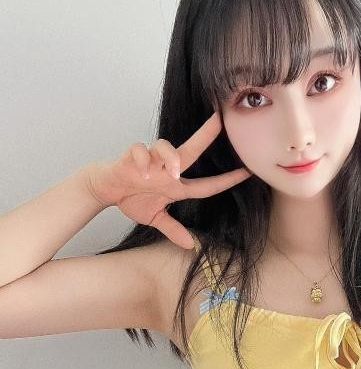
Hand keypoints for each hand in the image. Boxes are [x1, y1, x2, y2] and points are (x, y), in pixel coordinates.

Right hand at [84, 111, 251, 249]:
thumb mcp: (155, 217)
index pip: (206, 184)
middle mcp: (166, 168)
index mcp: (176, 185)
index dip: (226, 180)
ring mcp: (150, 160)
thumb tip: (190, 246)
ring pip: (164, 146)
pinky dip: (142, 159)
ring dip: (170, 156)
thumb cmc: (132, 197)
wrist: (106, 188)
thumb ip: (173, 229)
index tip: (247, 172)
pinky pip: (139, 151)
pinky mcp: (130, 155)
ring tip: (173, 172)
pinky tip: (142, 172)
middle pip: (190, 149)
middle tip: (219, 123)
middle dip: (205, 134)